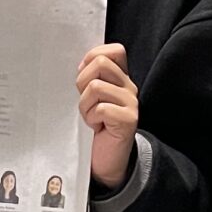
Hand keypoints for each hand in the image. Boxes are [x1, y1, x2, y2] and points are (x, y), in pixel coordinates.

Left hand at [76, 43, 138, 188]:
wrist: (107, 161)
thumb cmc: (96, 126)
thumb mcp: (91, 98)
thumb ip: (90, 78)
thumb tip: (80, 65)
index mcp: (121, 78)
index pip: (115, 50)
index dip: (93, 57)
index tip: (83, 76)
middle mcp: (129, 87)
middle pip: (100, 63)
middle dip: (83, 81)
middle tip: (86, 101)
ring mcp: (131, 103)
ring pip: (96, 86)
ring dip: (85, 105)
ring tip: (91, 117)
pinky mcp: (128, 120)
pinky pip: (100, 108)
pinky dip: (91, 118)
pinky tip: (96, 127)